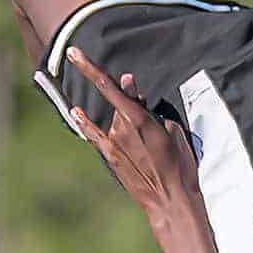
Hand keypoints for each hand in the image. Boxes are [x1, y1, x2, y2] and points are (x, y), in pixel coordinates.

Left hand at [66, 47, 203, 233]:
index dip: (89, 68)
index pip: (110, 86)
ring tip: (146, 145)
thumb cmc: (180, 166)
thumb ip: (149, 108)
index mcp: (140, 118)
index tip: (73, 52)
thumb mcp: (173, 132)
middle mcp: (122, 127)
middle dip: (127, 102)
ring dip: (124, 121)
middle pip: (116, 103)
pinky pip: (94, 135)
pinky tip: (77, 112)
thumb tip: (131, 88)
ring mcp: (114, 143)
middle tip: (147, 124)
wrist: (171, 201)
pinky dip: (85, 123)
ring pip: (113, 120)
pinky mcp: (111, 157)